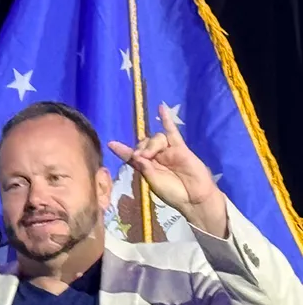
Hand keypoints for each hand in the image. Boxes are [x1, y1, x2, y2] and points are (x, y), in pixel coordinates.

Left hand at [108, 102, 227, 236]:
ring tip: (151, 155)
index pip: (131, 156)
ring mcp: (168, 151)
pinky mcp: (180, 148)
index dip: (122, 150)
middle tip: (142, 157)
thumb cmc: (173, 194)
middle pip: (143, 143)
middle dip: (140, 148)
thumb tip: (136, 155)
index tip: (111, 143)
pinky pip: (172, 131)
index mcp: (146, 167)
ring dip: (151, 144)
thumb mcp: (154, 183)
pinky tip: (161, 107)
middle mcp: (156, 157)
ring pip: (156, 138)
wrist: (194, 197)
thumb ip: (145, 169)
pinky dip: (166, 119)